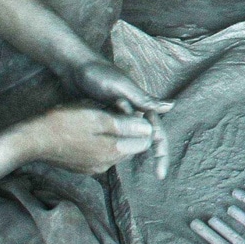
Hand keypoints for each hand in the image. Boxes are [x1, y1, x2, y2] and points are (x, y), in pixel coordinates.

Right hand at [20, 105, 153, 173]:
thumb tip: (149, 129)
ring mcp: (94, 167)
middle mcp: (107, 164)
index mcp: (113, 151)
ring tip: (98, 116)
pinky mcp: (83, 167)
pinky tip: (87, 128)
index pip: (146, 141)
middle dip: (129, 128)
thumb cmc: (64, 123)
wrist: (33, 139)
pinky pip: (102, 153)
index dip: (139, 121)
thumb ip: (125, 125)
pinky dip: (102, 140)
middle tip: (111, 108)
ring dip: (115, 133)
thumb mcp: (97, 117)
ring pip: (117, 148)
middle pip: (132, 145)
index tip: (123, 108)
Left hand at [70, 59, 174, 178]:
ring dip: (130, 150)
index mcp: (140, 103)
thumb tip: (171, 106)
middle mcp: (132, 109)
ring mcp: (118, 113)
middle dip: (148, 154)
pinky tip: (109, 156)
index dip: (161, 152)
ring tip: (123, 167)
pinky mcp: (104, 115)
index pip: (156, 132)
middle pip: (145, 137)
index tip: (160, 174)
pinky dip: (115, 144)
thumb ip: (143, 98)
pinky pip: (114, 134)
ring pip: (129, 137)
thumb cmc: (98, 74)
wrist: (72, 67)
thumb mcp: (121, 87)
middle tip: (154, 176)